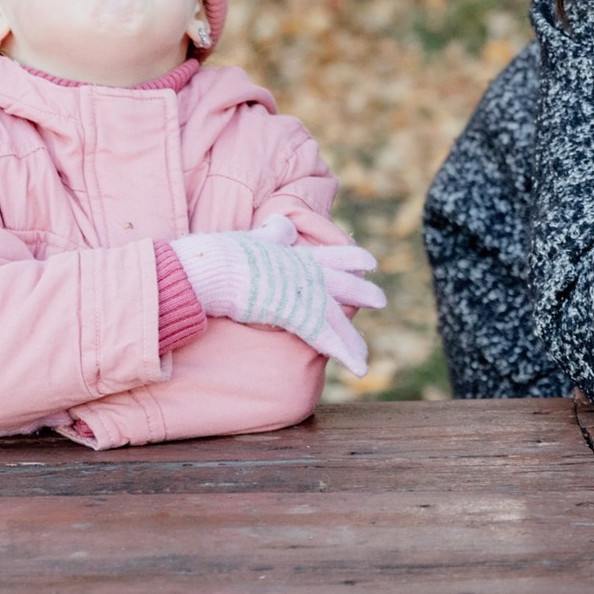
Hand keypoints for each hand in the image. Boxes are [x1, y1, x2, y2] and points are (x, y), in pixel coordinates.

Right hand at [169, 219, 385, 377]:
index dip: (352, 257)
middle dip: (362, 293)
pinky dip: (344, 353)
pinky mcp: (297, 313)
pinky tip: (360, 368)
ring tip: (365, 355)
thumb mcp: (254, 238)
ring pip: (337, 318)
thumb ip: (273, 235)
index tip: (370, 263)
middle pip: (344, 284)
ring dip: (353, 338)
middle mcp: (306, 271)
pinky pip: (326, 338)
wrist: (211, 269)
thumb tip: (282, 224)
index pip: (333, 254)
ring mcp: (304, 292)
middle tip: (381, 300)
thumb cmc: (223, 255)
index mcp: (296, 253)